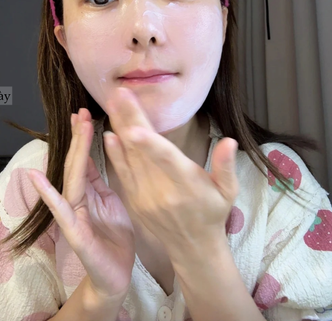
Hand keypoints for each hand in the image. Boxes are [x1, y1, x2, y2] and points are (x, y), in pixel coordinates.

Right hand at [28, 108, 134, 301]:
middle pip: (76, 164)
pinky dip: (48, 194)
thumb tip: (99, 153)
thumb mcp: (111, 204)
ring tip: (73, 129)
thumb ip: (100, 182)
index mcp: (89, 193)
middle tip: (80, 112)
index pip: (84, 160)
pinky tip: (37, 178)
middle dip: (79, 138)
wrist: (116, 276)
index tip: (85, 113)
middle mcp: (77, 200)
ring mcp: (73, 215)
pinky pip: (61, 211)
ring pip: (71, 180)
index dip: (84, 137)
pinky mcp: (74, 232)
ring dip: (72, 154)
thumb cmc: (114, 240)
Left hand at [103, 87, 238, 257]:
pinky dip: (114, 152)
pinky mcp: (133, 199)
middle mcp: (162, 191)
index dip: (150, 144)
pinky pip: (122, 171)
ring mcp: (144, 196)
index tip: (136, 127)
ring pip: (129, 157)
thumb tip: (229, 141)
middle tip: (120, 93)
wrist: (191, 246)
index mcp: (187, 186)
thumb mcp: (228, 192)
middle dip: (130, 120)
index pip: (167, 161)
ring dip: (120, 128)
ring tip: (114, 102)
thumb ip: (226, 166)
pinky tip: (110, 132)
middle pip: (142, 151)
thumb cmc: (213, 212)